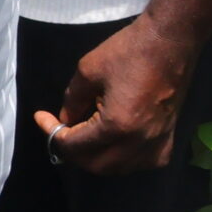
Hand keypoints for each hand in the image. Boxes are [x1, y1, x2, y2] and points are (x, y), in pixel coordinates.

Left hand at [37, 13, 199, 174]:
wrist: (170, 43)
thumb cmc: (128, 52)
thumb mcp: (88, 71)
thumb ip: (72, 101)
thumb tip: (66, 120)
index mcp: (117, 126)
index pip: (75, 145)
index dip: (52, 133)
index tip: (41, 117)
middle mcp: (138, 144)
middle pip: (95, 164)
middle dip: (72, 150)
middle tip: (59, 129)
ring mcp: (156, 145)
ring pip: (117, 168)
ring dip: (95, 156)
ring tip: (82, 134)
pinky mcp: (169, 140)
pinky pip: (140, 162)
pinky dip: (121, 157)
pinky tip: (112, 141)